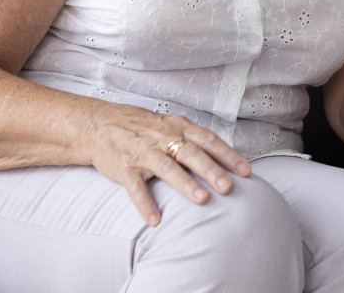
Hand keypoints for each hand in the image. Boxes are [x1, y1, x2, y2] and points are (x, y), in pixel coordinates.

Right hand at [86, 105, 251, 226]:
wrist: (99, 125)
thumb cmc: (141, 128)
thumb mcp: (169, 126)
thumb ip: (193, 139)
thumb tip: (225, 159)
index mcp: (177, 126)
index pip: (207, 139)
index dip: (227, 154)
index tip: (245, 171)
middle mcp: (161, 137)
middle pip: (190, 152)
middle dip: (211, 169)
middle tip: (228, 186)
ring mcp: (142, 152)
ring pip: (166, 167)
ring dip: (185, 184)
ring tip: (202, 199)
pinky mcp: (124, 167)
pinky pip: (135, 187)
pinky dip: (144, 203)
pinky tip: (155, 219)